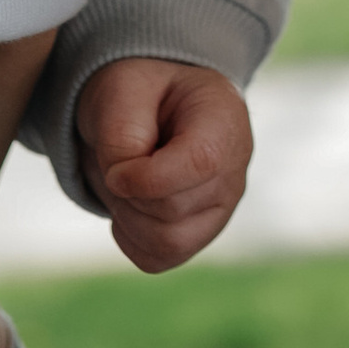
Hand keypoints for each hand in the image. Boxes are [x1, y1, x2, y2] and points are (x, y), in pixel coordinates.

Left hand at [76, 58, 253, 272]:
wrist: (150, 103)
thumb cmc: (140, 91)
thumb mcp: (121, 88)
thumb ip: (122, 133)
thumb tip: (123, 183)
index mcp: (224, 120)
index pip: (201, 164)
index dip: (147, 178)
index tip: (115, 169)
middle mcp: (234, 171)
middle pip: (173, 210)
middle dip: (127, 193)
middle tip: (114, 163)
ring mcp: (221, 209)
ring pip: (167, 243)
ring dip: (127, 217)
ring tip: (122, 183)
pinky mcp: (199, 236)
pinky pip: (157, 259)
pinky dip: (129, 237)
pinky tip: (129, 204)